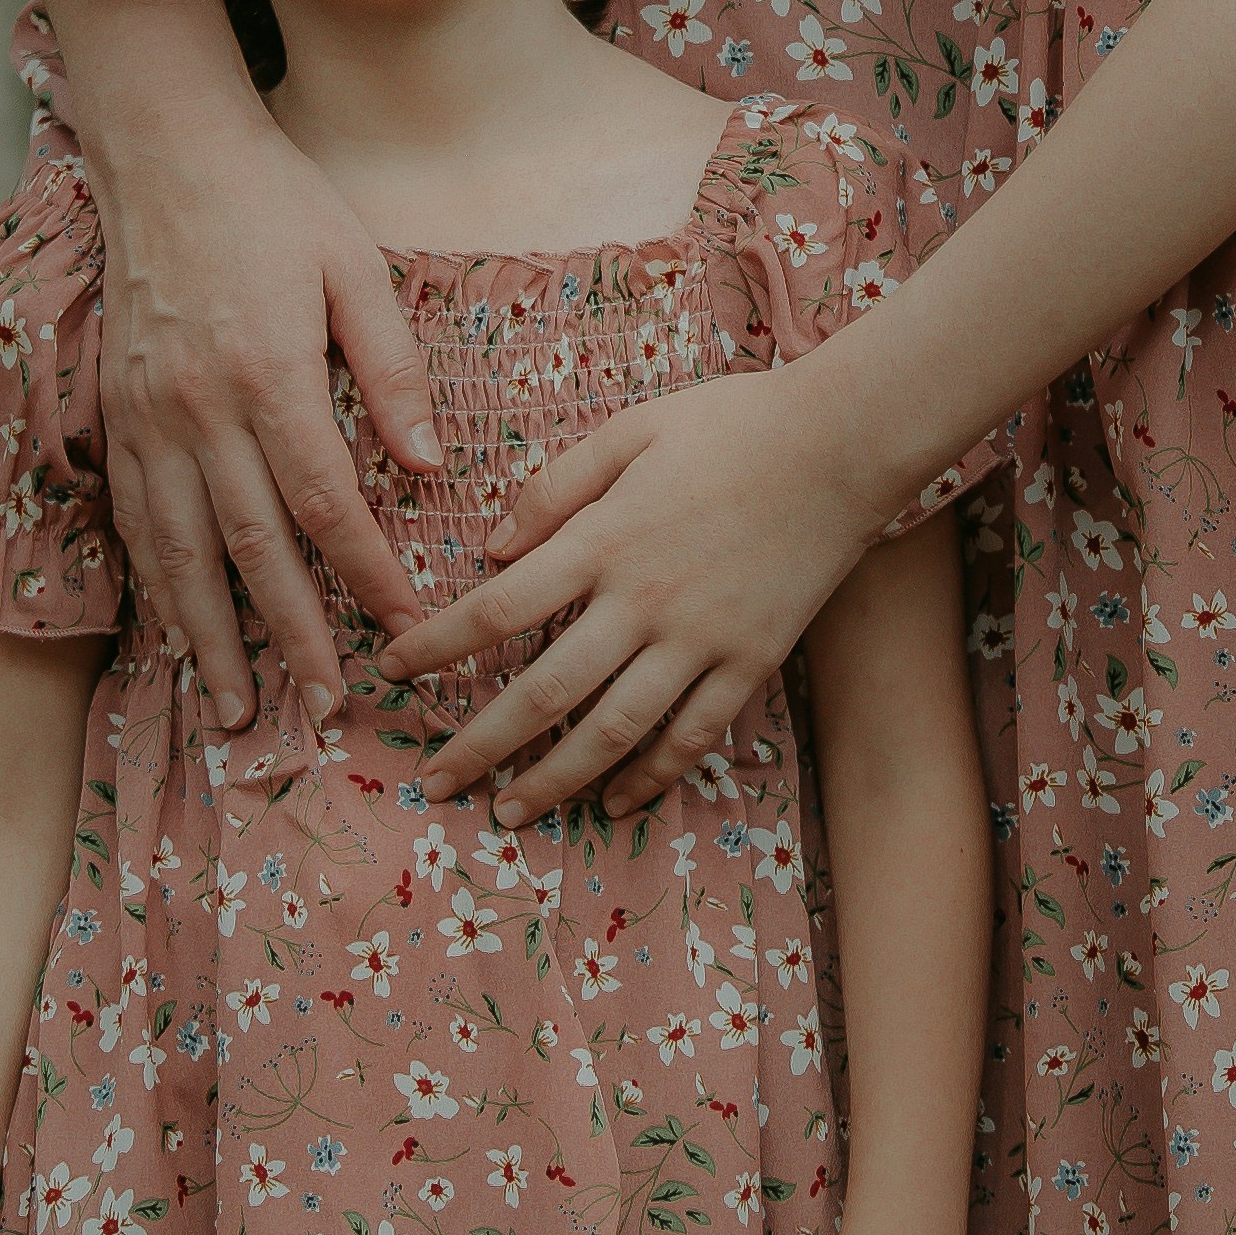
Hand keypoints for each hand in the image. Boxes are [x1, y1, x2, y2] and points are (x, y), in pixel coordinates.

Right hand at [81, 71, 439, 726]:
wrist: (164, 153)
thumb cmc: (275, 201)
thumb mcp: (356, 265)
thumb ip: (393, 368)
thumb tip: (427, 467)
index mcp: (268, 372)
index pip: (325, 503)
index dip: (365, 576)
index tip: (405, 628)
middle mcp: (198, 408)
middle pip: (250, 550)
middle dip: (292, 639)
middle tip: (326, 708)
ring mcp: (146, 417)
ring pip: (179, 552)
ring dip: (212, 638)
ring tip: (240, 708)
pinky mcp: (116, 414)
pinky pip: (136, 520)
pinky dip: (158, 586)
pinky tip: (179, 632)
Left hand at [398, 368, 884, 818]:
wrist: (845, 442)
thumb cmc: (734, 423)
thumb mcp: (631, 429)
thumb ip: (556, 486)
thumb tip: (492, 549)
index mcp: (604, 539)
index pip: (497, 608)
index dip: (436, 646)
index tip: (391, 674)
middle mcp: (644, 601)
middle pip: (544, 691)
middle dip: (480, 744)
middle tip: (436, 782)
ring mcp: (701, 639)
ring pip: (613, 730)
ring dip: (555, 779)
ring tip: (512, 811)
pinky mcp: (750, 660)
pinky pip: (693, 735)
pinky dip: (652, 776)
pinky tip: (617, 802)